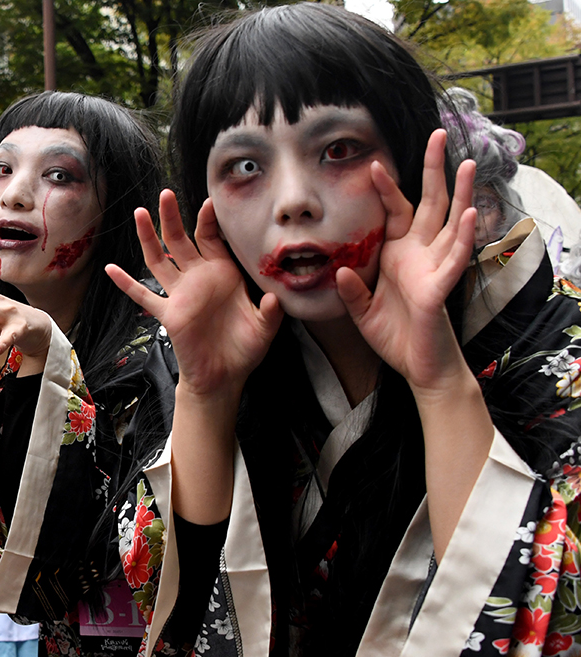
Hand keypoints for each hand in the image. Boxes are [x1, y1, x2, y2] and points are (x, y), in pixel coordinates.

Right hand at [106, 190, 282, 398]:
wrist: (224, 376)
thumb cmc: (244, 349)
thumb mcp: (264, 328)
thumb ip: (270, 311)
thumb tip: (274, 297)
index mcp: (222, 273)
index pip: (211, 238)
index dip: (209, 220)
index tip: (210, 202)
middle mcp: (198, 278)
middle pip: (181, 240)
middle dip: (172, 217)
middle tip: (166, 194)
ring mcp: (180, 294)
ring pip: (160, 260)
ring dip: (149, 237)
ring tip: (139, 213)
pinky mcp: (168, 313)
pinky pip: (143, 296)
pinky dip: (126, 283)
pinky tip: (111, 269)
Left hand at [335, 130, 478, 396]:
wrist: (416, 367)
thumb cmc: (393, 335)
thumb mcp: (361, 312)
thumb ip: (351, 291)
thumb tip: (343, 269)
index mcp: (397, 253)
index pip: (393, 211)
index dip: (385, 188)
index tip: (371, 162)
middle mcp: (419, 253)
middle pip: (429, 202)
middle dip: (432, 170)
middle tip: (438, 134)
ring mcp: (433, 267)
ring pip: (450, 222)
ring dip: (460, 193)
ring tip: (467, 163)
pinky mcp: (440, 288)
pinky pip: (454, 259)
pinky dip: (461, 237)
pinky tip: (468, 215)